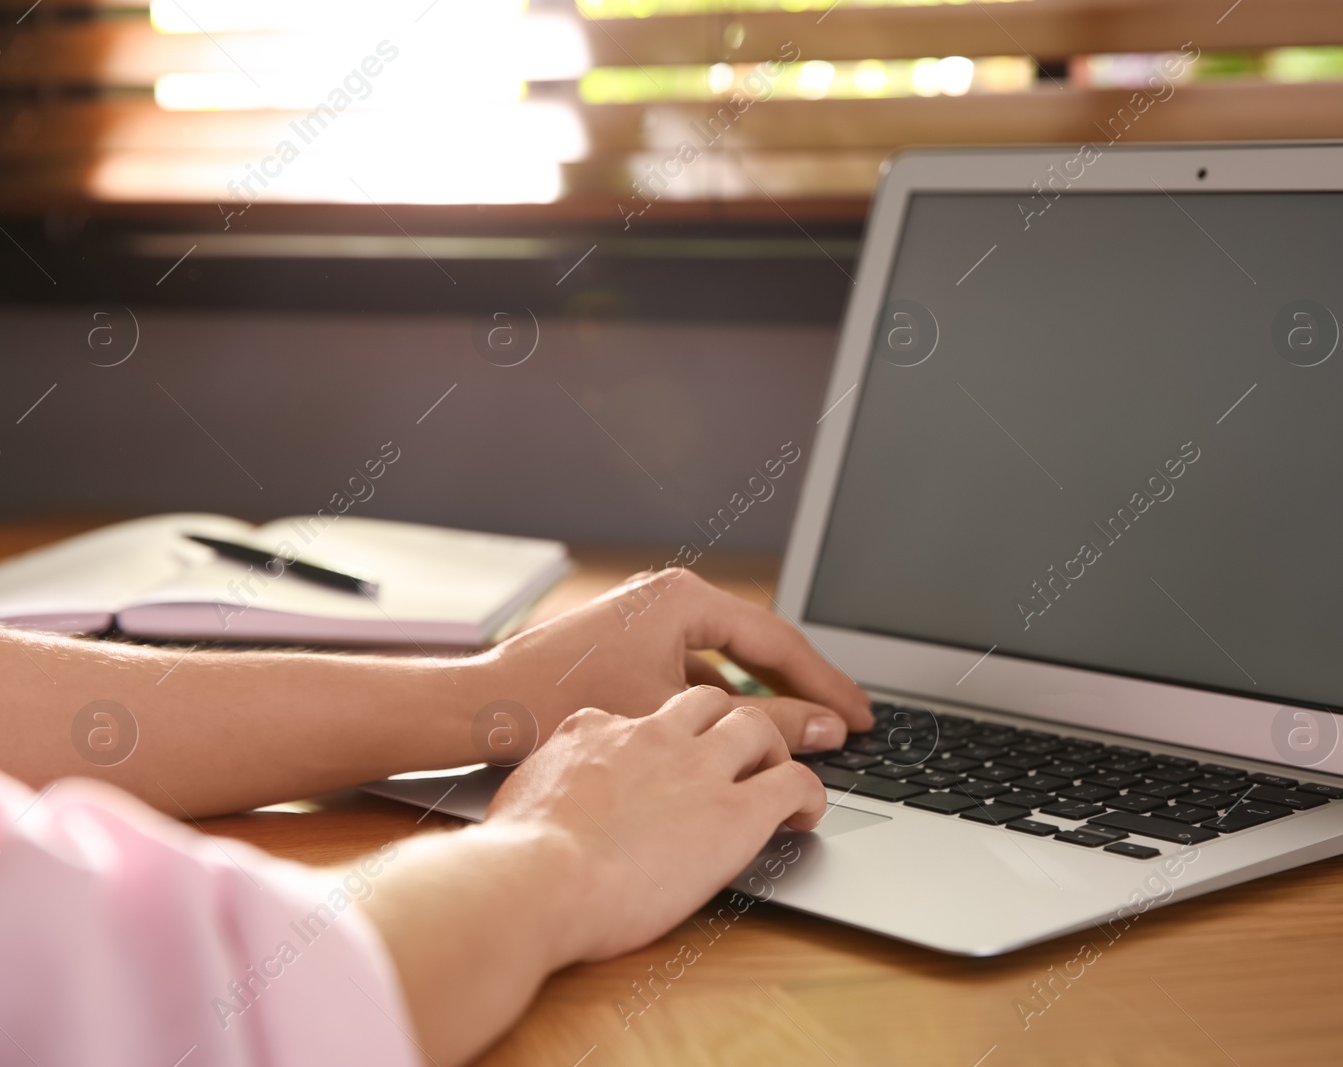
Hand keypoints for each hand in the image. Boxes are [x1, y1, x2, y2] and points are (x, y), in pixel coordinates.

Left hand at [477, 568, 873, 755]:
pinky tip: (739, 739)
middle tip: (849, 724)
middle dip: (803, 689)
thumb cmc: (564, 704)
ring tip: (805, 734)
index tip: (862, 715)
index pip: (779, 641)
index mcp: (685, 598)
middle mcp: (667, 598)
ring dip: (763, 699)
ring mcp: (645, 622)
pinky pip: (694, 673)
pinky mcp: (627, 648)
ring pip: (725, 663)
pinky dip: (722, 704)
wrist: (480, 711)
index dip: (827, 684)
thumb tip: (826, 729)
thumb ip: (764, 722)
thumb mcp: (680, 717)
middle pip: (757, 647)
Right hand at [483, 685, 828, 962]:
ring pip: (756, 725)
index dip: (662, 736)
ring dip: (772, 748)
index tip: (668, 758)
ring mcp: (697, 767)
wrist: (535, 878)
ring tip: (774, 777)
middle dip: (727, 721)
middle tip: (739, 751)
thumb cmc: (517, 857)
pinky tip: (804, 814)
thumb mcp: (521, 795)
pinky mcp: (735, 811)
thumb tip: (543, 799)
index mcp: (595, 727)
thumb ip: (548, 782)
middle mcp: (651, 733)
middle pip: (708, 700)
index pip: (640, 714)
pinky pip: (793, 781)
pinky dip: (808, 793)